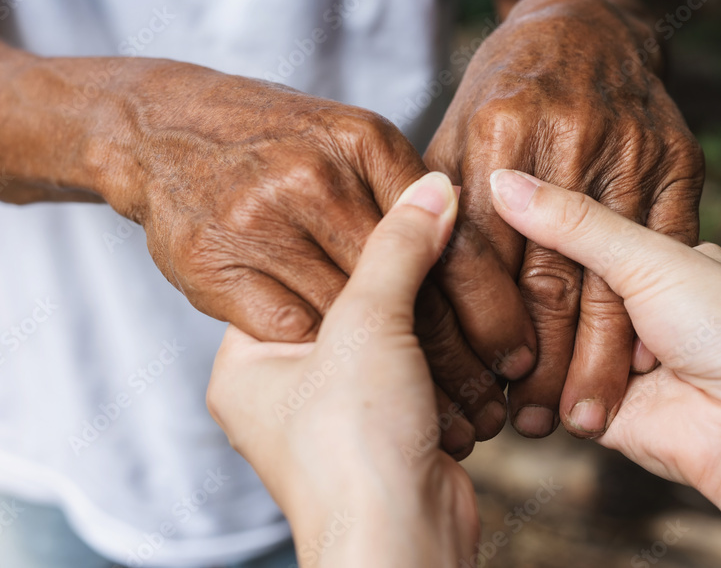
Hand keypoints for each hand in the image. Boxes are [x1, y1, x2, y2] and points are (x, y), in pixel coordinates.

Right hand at [100, 63, 535, 452]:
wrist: (160, 125)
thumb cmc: (266, 140)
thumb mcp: (349, 145)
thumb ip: (404, 189)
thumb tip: (458, 210)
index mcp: (361, 141)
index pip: (444, 237)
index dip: (486, 298)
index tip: (517, 348)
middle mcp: (311, 177)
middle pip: (405, 283)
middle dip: (457, 350)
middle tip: (495, 397)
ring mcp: (258, 221)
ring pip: (352, 317)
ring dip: (403, 372)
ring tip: (456, 413)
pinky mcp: (214, 266)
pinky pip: (290, 328)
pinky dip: (330, 365)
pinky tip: (375, 393)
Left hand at [207, 173, 479, 567]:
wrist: (403, 542)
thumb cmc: (352, 449)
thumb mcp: (367, 324)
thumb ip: (396, 248)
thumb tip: (429, 188)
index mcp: (246, 364)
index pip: (292, 275)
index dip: (343, 238)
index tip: (384, 201)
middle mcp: (284, 390)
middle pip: (347, 306)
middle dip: (398, 282)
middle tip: (432, 235)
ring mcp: (337, 414)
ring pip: (390, 340)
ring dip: (431, 321)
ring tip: (460, 283)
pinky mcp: (388, 431)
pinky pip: (419, 374)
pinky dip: (448, 359)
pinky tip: (474, 337)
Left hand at [425, 0, 704, 437]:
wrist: (586, 26)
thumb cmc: (504, 93)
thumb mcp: (452, 136)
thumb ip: (433, 205)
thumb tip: (404, 287)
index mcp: (492, 133)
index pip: (479, 250)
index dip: (480, 324)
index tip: (483, 381)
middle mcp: (562, 137)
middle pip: (548, 273)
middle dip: (541, 360)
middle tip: (533, 423)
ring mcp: (627, 146)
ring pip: (611, 274)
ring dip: (597, 356)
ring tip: (582, 415)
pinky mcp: (677, 157)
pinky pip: (666, 252)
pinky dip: (651, 311)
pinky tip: (633, 365)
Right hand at [491, 169, 720, 566]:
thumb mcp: (647, 257)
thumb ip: (572, 223)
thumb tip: (500, 183)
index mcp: (652, 255)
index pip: (574, 232)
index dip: (535, 227)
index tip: (491, 211)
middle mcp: (629, 305)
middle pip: (552, 287)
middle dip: (526, 289)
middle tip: (484, 269)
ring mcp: (606, 356)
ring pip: (539, 337)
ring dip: (526, 340)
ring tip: (504, 324)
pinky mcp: (587, 405)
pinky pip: (540, 388)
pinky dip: (527, 382)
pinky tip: (504, 365)